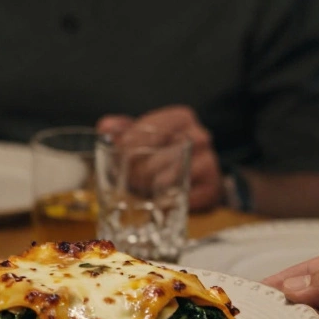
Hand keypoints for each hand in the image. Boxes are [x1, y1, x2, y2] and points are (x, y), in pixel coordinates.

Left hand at [97, 106, 220, 211]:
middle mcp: (200, 135)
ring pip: (171, 177)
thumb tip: (106, 127)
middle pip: (161, 153)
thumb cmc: (162, 150)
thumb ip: (121, 129)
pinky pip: (185, 196)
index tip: (118, 155)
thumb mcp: (142, 135)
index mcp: (181, 118)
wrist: (196, 172)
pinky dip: (168, 201)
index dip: (132, 143)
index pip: (153, 127)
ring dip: (151, 186)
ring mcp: (209, 161)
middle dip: (139, 168)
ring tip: (141, 189)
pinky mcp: (212, 187)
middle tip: (128, 177)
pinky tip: (159, 200)